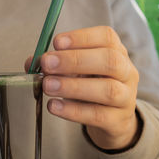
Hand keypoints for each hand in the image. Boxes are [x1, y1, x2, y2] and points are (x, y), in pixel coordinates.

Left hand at [25, 26, 139, 149]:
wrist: (112, 120)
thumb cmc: (92, 89)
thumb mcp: (76, 72)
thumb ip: (55, 64)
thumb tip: (32, 62)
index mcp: (117, 52)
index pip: (107, 37)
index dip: (81, 38)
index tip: (56, 42)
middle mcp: (127, 72)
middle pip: (110, 61)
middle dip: (75, 60)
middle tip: (47, 64)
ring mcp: (126, 98)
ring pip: (107, 90)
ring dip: (73, 86)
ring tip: (48, 86)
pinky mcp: (117, 121)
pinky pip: (98, 115)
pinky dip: (73, 111)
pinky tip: (54, 106)